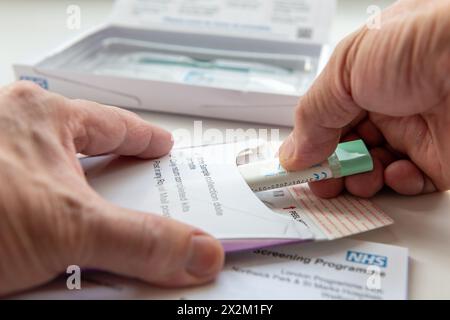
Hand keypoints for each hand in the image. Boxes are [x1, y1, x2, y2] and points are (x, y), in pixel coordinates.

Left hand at [0, 82, 223, 295]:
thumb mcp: (68, 227)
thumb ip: (139, 241)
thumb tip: (196, 251)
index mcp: (40, 116)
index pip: (114, 124)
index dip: (146, 139)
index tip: (165, 146)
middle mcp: (15, 131)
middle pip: (88, 152)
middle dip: (119, 176)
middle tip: (147, 194)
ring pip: (60, 182)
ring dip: (86, 207)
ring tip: (109, 227)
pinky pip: (38, 205)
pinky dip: (59, 226)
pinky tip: (66, 250)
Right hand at [279, 0, 449, 197]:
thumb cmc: (423, 43)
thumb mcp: (346, 69)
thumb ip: (313, 115)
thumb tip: (293, 153)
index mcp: (365, 77)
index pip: (328, 118)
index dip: (311, 141)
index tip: (295, 164)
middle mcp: (390, 105)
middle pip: (347, 147)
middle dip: (331, 167)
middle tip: (320, 180)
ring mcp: (416, 132)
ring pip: (373, 169)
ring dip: (358, 179)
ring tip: (356, 180)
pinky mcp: (441, 160)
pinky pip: (408, 183)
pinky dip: (396, 185)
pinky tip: (395, 173)